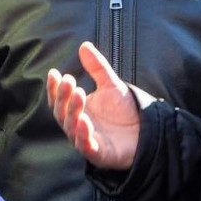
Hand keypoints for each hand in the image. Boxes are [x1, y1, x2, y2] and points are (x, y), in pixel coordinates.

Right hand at [46, 42, 141, 169]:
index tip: (54, 73)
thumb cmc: (124, 111)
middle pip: (62, 113)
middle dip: (63, 96)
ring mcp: (86, 140)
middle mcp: (77, 126)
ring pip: (71, 128)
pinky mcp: (98, 154)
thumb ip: (97, 68)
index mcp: (77, 111)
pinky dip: (83, 135)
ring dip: (73, 111)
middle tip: (69, 80)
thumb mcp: (111, 85)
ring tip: (79, 93)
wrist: (147, 132)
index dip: (54, 88)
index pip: (59, 100)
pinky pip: (86, 146)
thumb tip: (84, 45)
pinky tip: (84, 121)